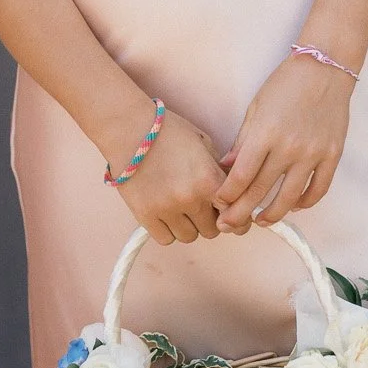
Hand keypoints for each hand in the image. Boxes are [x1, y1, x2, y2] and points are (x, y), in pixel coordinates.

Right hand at [108, 109, 224, 246]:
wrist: (129, 127)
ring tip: (180, 207)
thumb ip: (218, 169)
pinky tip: (165, 213)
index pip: (235, 214)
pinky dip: (168, 230)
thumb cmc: (168, 130)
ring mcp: (168, 209)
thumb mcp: (203, 142)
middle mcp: (191, 198)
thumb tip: (230, 191)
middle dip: (209, 219)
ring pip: (189, 237)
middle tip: (201, 206)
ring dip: (188, 226)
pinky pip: (166, 239)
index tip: (230, 216)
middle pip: (212, 230)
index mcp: (209, 179)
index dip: (237, 218)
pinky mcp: (146, 215)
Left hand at [213, 54, 352, 232]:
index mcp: (265, 133)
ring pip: (289, 198)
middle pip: (260, 192)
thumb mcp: (256, 108)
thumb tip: (226, 168)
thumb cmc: (285, 84)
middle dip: (240, 213)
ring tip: (260, 221)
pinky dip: (304, 203)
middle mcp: (289, 147)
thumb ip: (243, 141)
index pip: (240, 176)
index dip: (227, 195)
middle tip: (228, 225)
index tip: (218, 204)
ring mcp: (312, 154)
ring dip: (272, 215)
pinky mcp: (332, 156)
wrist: (324, 68)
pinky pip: (318, 190)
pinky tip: (293, 205)